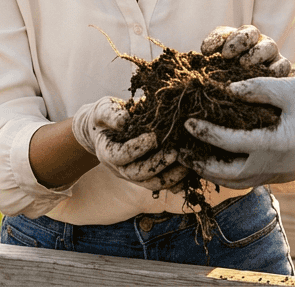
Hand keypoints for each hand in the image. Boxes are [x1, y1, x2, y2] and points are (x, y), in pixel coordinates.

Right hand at [71, 97, 187, 192]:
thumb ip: (112, 115)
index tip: (153, 137)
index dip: (136, 148)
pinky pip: (162, 183)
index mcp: (107, 152)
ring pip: (152, 183)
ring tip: (187, 163)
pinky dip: (176, 182)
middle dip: (158, 164)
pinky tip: (190, 173)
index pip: (121, 155)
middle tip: (176, 152)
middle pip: (138, 174)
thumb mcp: (104, 110)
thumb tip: (124, 121)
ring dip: (171, 176)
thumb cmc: (106, 116)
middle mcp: (120, 168)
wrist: (107, 129)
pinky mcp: (147, 176)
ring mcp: (134, 175)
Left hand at [184, 77, 294, 188]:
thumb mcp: (291, 89)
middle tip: (181, 151)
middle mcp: (275, 167)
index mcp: (276, 146)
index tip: (188, 121)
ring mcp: (280, 175)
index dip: (206, 132)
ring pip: (238, 183)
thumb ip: (258, 88)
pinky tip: (219, 159)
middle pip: (228, 175)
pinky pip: (250, 179)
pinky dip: (230, 173)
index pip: (231, 143)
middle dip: (202, 164)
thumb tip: (226, 89)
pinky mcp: (283, 176)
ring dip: (214, 173)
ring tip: (194, 158)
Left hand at [201, 25, 291, 76]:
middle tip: (227, 55)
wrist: (246, 104)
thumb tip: (206, 53)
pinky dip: (275, 69)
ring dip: (256, 53)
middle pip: (251, 33)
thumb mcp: (215, 68)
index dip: (220, 39)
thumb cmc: (224, 83)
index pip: (227, 33)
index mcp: (237, 40)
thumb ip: (210, 57)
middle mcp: (255, 43)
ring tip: (244, 64)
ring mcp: (270, 56)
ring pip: (269, 46)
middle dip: (239, 41)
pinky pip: (283, 66)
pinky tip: (266, 75)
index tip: (209, 52)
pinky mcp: (280, 71)